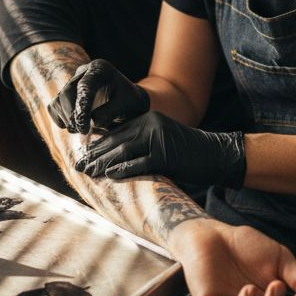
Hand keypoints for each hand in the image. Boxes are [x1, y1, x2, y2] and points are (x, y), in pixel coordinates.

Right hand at [49, 59, 148, 134]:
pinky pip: (54, 106)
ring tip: (81, 130)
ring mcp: (73, 82)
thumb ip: (110, 112)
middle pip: (67, 92)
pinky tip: (72, 127)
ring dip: (66, 119)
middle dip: (72, 115)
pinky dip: (59, 119)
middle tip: (82, 131)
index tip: (83, 127)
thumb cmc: (130, 103)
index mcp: (101, 69)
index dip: (81, 107)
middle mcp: (84, 72)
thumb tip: (92, 121)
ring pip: (58, 100)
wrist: (128, 103)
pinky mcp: (66, 94)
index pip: (85, 86)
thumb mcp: (127, 107)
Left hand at [76, 111, 244, 188]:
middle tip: (78, 167)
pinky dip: (123, 170)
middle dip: (95, 155)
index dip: (97, 146)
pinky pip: (139, 163)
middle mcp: (151, 124)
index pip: (116, 132)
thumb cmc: (188, 153)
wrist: (216, 155)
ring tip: (88, 173)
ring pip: (123, 151)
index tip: (82, 157)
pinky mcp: (165, 155)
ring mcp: (158, 139)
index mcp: (147, 119)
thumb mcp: (162, 142)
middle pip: (116, 140)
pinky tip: (110, 176)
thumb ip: (140, 145)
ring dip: (103, 164)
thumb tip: (112, 159)